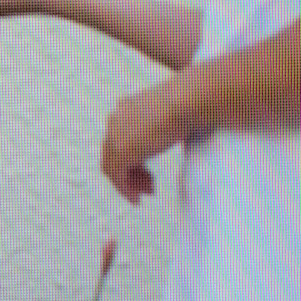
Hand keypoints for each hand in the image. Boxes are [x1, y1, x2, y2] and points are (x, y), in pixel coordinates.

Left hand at [101, 81, 185, 204]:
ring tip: (147, 193)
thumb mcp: (170, 113)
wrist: (186, 102)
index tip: (148, 172)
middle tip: (148, 187)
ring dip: (128, 182)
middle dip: (131, 172)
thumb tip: (172, 133)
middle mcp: (115, 119)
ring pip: (113, 166)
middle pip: (114, 154)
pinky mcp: (121, 151)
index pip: (121, 138)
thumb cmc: (188, 104)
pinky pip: (116, 176)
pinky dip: (124, 189)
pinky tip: (136, 198)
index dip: (133, 157)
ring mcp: (115, 135)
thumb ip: (161, 123)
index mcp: (125, 107)